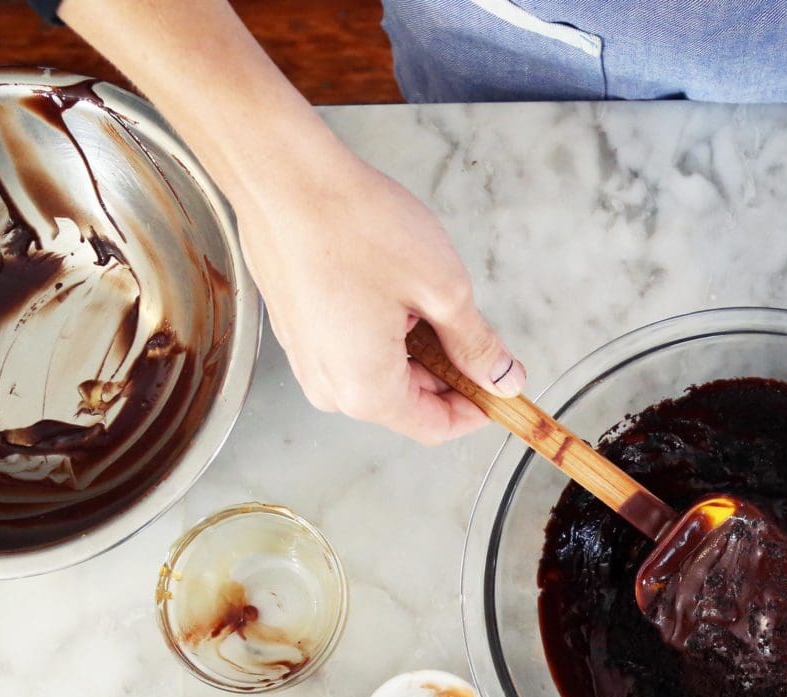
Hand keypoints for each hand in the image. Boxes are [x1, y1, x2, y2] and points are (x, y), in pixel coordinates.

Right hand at [232, 149, 523, 445]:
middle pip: (408, 402)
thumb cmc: (356, 227)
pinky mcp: (296, 329)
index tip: (501, 383)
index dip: (476, 409)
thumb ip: (477, 345)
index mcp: (366, 391)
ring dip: (414, 346)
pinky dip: (383, 329)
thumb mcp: (443, 290)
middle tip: (472, 325)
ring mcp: (306, 358)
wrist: (283, 177)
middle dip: (446, 373)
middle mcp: (328, 386)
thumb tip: (503, 379)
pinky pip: (352, 348)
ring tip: (424, 292)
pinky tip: (391, 286)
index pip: (435, 428)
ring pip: (380, 372)